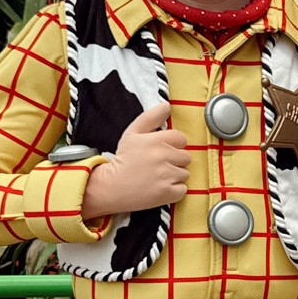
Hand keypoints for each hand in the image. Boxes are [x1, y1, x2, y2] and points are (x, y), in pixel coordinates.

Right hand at [81, 104, 189, 218]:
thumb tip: (166, 105)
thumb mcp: (133, 133)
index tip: (161, 150)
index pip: (181, 138)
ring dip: (174, 175)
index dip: (172, 145)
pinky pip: (183, 189)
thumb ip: (151, 117)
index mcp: (157, 140)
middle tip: (158, 164)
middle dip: (175, 160)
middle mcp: (163, 157)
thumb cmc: (123, 159)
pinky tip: (160, 187)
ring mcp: (166, 176)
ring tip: (157, 176)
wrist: (112, 187)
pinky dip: (174, 190)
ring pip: (185, 173)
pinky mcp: (168, 193)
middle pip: (186, 156)